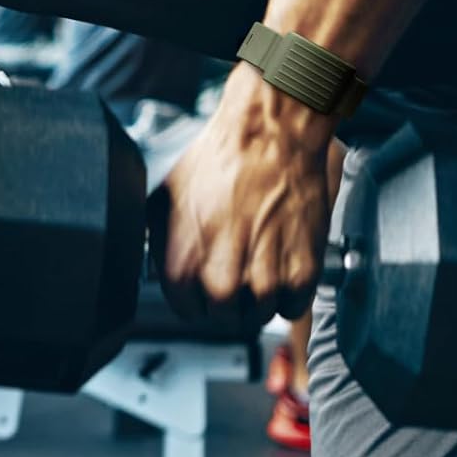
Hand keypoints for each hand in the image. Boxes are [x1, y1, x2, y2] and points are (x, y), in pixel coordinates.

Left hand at [151, 66, 345, 326]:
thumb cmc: (221, 160)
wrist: (269, 138)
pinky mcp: (301, 276)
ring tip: (261, 256)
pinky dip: (291, 290)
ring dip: (262, 295)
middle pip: (226, 318)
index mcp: (182, 270)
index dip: (199, 294)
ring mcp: (264, 284)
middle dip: (231, 296)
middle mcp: (222, 284)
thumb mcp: (164, 200)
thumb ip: (160, 243)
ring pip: (261, 316)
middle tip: (238, 263)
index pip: (188, 313)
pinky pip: (293, 307)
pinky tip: (283, 260)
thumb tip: (155, 261)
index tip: (208, 277)